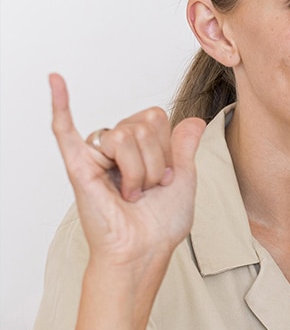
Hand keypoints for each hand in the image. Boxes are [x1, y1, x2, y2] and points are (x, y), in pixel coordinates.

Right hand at [49, 74, 205, 267]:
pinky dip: (60, 104)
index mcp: (139, 147)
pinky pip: (64, 129)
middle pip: (142, 124)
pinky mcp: (78, 167)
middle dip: (155, 161)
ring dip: (138, 170)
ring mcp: (96, 155)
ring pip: (124, 134)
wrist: (144, 250)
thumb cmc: (160, 223)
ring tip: (131, 193)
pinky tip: (55, 80)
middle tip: (147, 188)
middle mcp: (116, 148)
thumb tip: (195, 119)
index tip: (167, 177)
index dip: (168, 148)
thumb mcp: (184, 179)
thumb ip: (185, 146)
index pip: (157, 118)